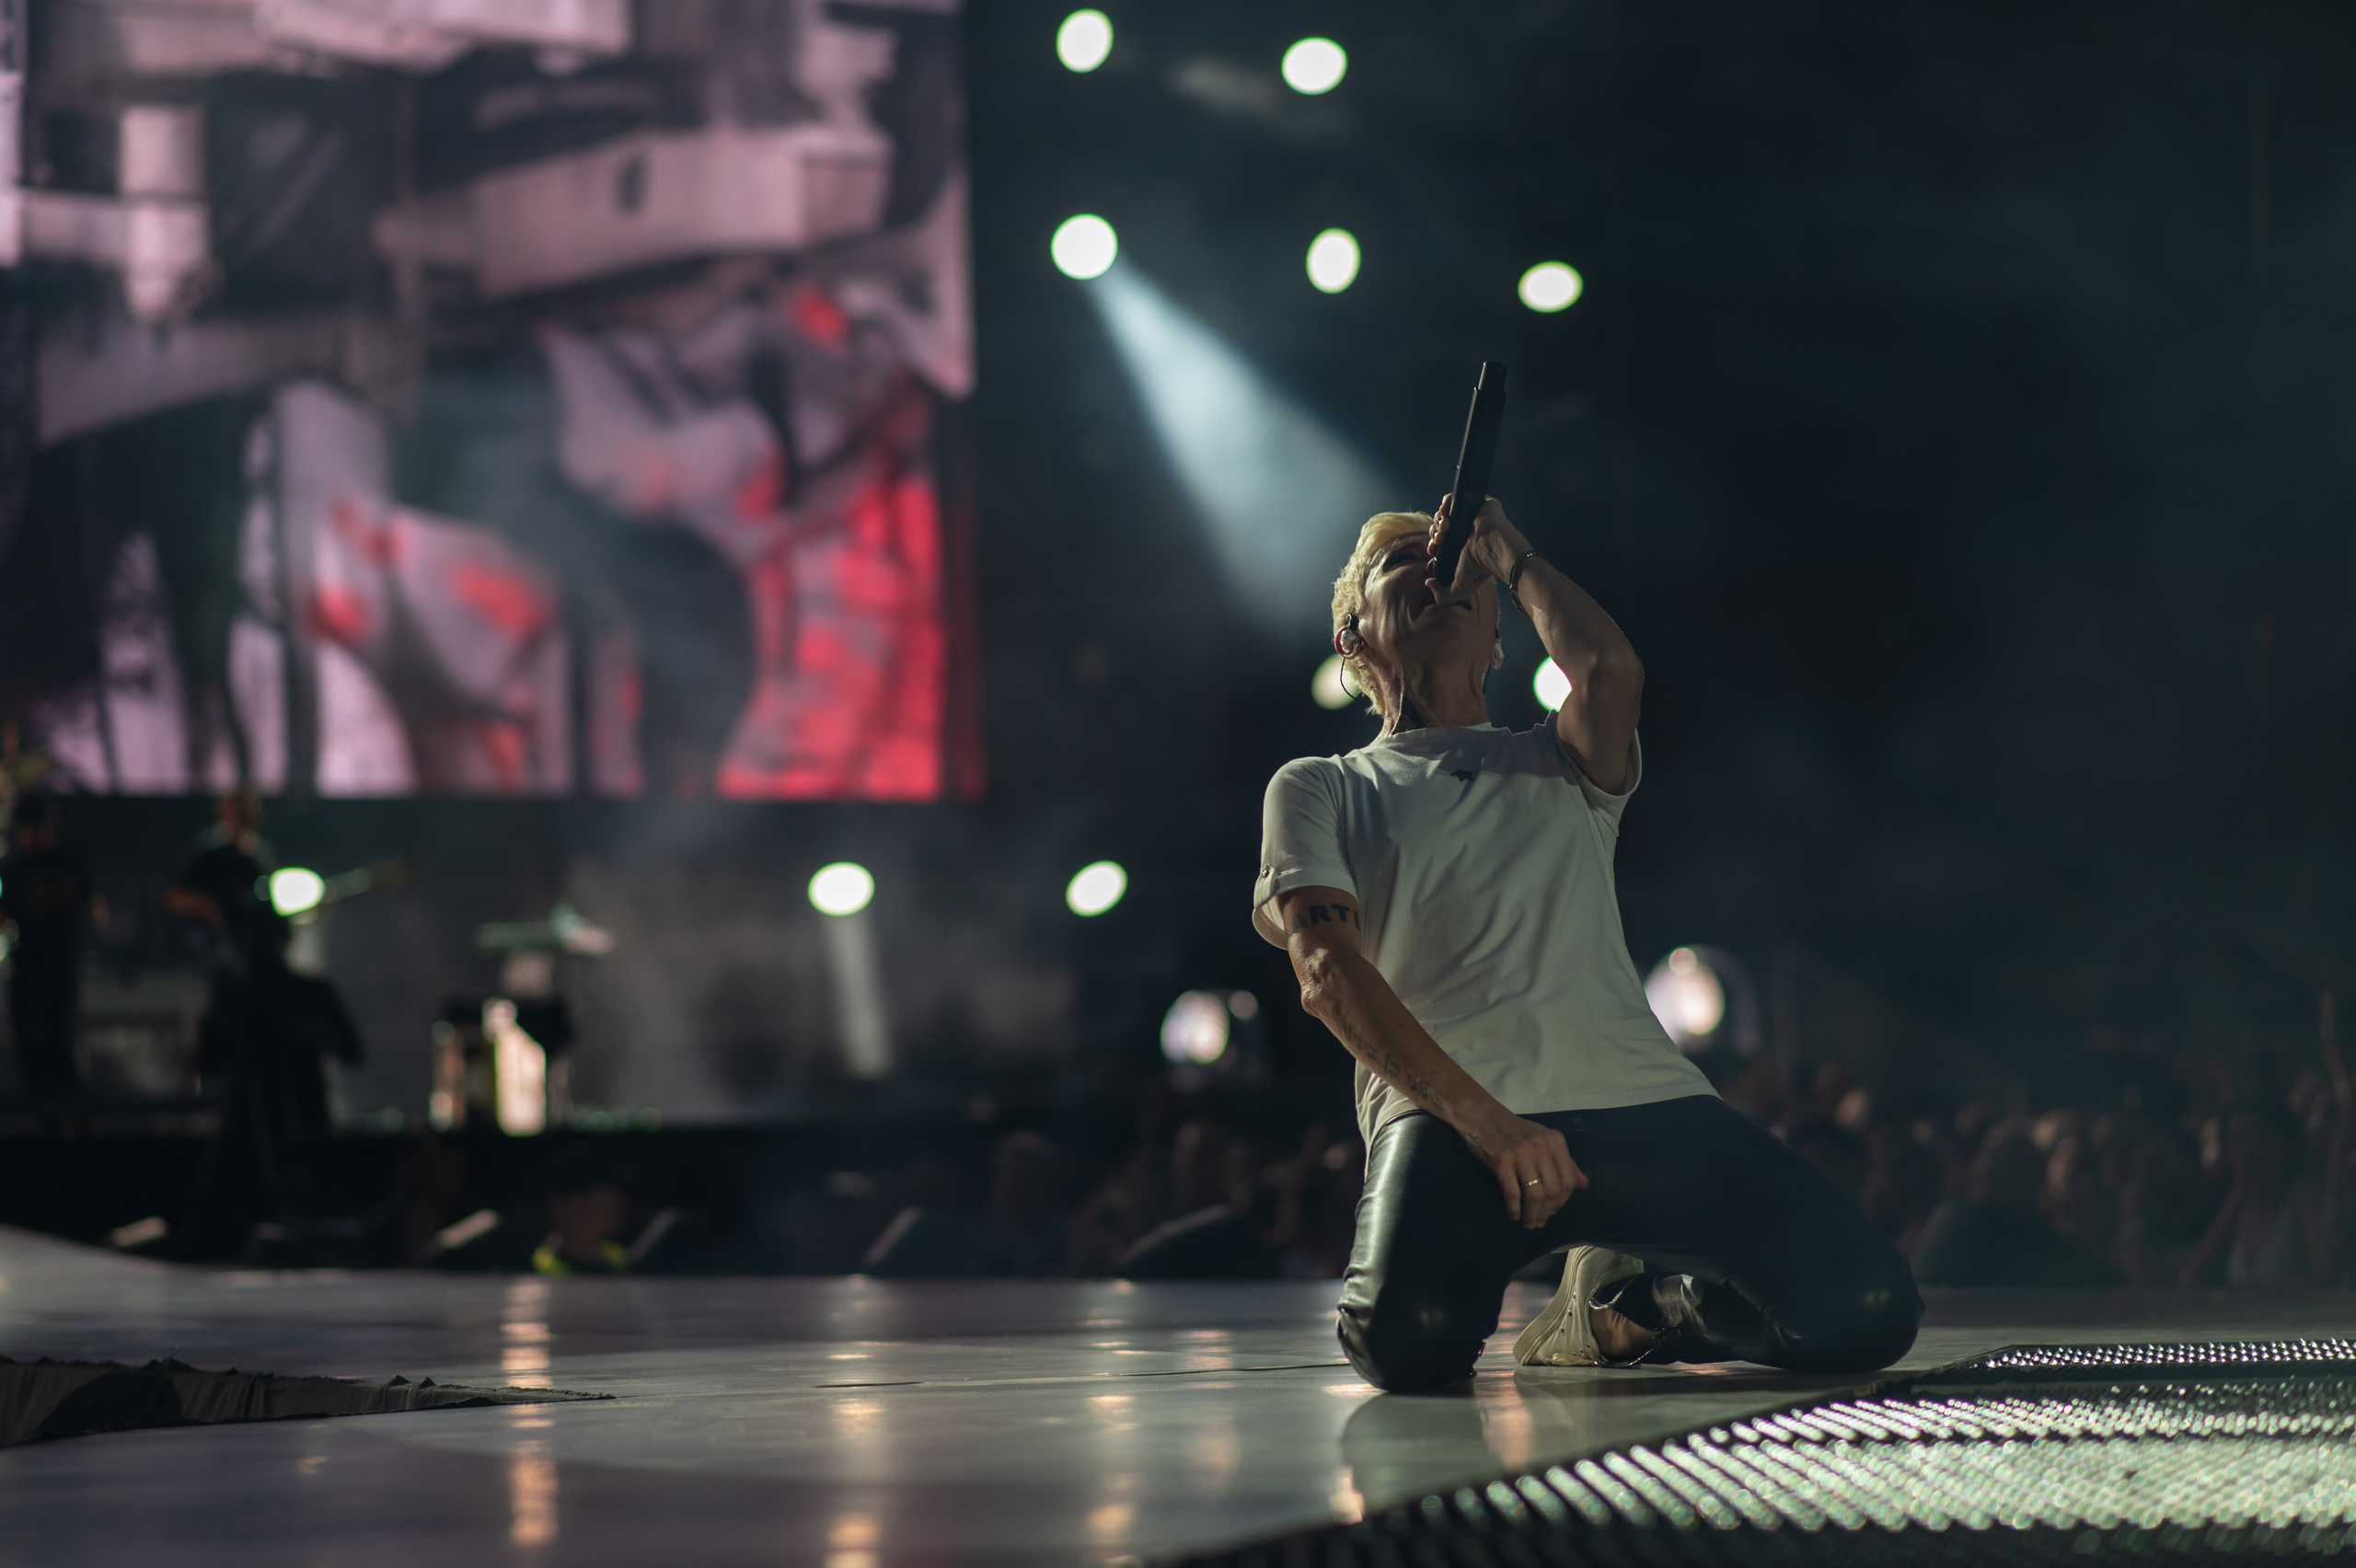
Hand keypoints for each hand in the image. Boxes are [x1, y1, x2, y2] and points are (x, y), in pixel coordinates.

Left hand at [1425, 495, 1527, 604]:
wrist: (1494, 549)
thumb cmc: (1480, 569)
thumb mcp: (1459, 589)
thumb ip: (1442, 596)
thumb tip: (1428, 582)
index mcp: (1461, 548)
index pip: (1439, 543)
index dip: (1432, 545)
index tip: (1432, 551)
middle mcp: (1465, 532)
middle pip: (1439, 528)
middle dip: (1434, 534)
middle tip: (1440, 541)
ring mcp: (1471, 516)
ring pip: (1443, 514)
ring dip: (1438, 522)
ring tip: (1445, 530)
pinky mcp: (1476, 503)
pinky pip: (1452, 498)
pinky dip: (1444, 504)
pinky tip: (1445, 514)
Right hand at [1460, 1109, 1587, 1227]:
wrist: (1484, 1117)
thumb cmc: (1516, 1132)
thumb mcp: (1545, 1141)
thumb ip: (1565, 1161)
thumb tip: (1583, 1184)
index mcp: (1555, 1142)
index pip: (1568, 1180)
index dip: (1562, 1201)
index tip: (1553, 1211)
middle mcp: (1541, 1146)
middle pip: (1552, 1190)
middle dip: (1547, 1212)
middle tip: (1539, 1222)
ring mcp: (1520, 1153)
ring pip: (1534, 1194)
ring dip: (1532, 1214)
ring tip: (1529, 1223)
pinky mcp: (1501, 1160)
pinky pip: (1512, 1192)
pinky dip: (1514, 1208)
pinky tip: (1514, 1215)